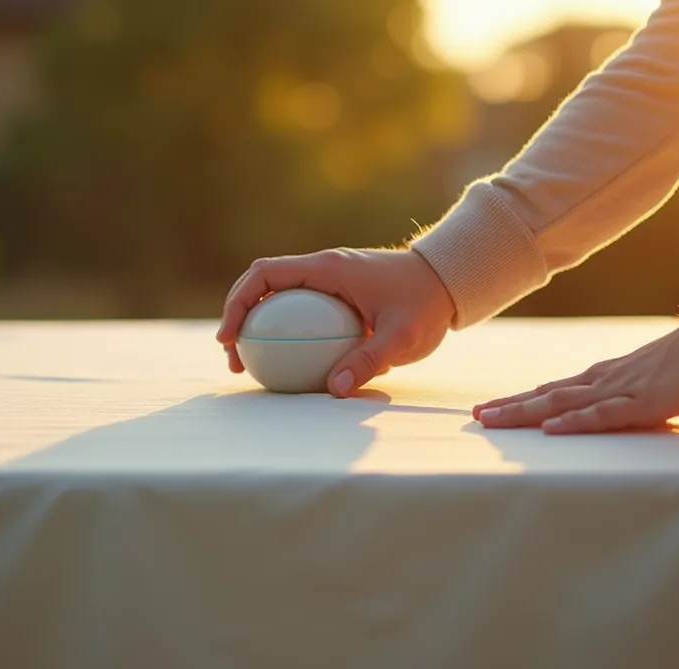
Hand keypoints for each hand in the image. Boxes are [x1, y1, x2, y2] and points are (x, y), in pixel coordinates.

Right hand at [217, 248, 455, 396]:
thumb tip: (335, 390)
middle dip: (238, 317)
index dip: (238, 302)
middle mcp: (323, 267)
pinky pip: (299, 308)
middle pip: (262, 284)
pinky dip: (283, 331)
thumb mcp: (402, 335)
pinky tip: (287, 365)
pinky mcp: (337, 292)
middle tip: (235, 359)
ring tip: (252, 365)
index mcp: (328, 268)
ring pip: (278, 297)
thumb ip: (369, 360)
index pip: (265, 274)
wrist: (449, 281)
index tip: (229, 337)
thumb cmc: (426, 303)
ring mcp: (328, 279)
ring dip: (258, 325)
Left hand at [474, 300, 678, 432]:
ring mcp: (622, 389)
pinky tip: (551, 429)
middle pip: (547, 395)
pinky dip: (575, 422)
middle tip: (474, 418)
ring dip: (525, 412)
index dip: (519, 400)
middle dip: (509, 407)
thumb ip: (622, 393)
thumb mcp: (646, 380)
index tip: (488, 409)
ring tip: (493, 420)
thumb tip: (599, 407)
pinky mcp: (645, 401)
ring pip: (563, 403)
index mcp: (604, 377)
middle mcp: (603, 381)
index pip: (552, 390)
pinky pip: (604, 414)